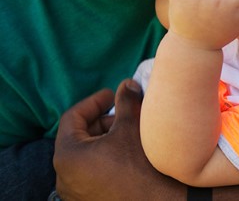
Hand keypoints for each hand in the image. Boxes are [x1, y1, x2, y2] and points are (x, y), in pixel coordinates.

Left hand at [53, 79, 184, 199]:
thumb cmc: (140, 167)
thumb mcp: (131, 128)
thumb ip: (125, 102)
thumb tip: (126, 84)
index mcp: (67, 155)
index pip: (72, 117)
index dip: (94, 102)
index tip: (112, 95)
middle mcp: (64, 176)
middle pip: (79, 136)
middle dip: (102, 121)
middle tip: (124, 114)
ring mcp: (75, 191)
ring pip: (86, 155)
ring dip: (105, 139)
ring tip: (128, 133)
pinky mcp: (87, 199)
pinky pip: (91, 171)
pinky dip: (105, 157)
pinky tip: (127, 153)